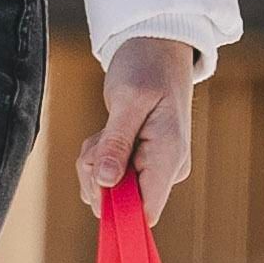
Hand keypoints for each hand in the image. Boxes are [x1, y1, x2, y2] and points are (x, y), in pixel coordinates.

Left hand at [77, 36, 204, 221]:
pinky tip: (107, 133)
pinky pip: (106, 175)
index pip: (146, 212)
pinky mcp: (139, 165)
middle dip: (96, 174)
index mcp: (169, 156)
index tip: (97, 182)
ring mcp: (153, 169)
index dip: (116, 210)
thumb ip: (116, 143)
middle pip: (118, 202)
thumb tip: (107, 183)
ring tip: (106, 129)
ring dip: (94, 161)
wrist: (158, 50)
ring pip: (106, 188)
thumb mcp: (128, 100)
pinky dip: (98, 156)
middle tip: (100, 138)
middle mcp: (166, 170)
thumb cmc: (148, 68)